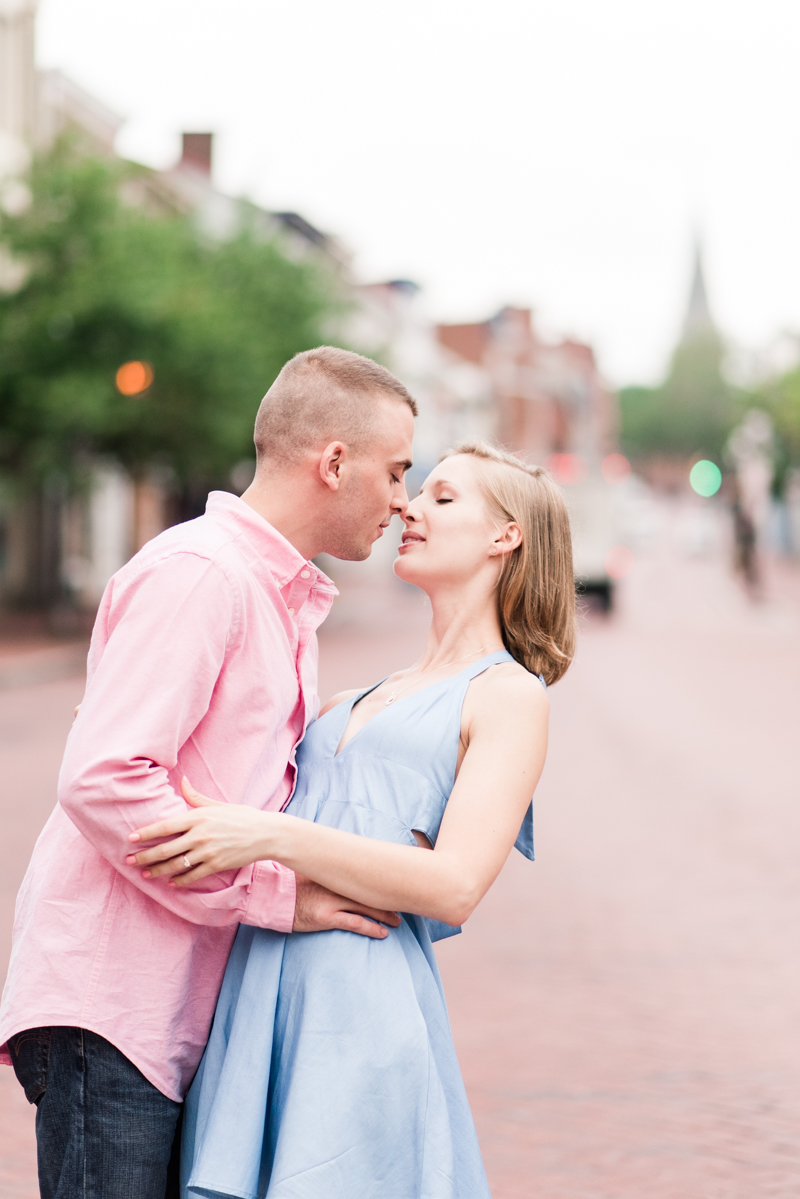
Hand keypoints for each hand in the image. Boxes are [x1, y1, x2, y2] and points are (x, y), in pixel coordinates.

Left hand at [126, 778, 274, 884]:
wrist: (266, 834)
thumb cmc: (242, 816)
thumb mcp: (219, 804)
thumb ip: (196, 797)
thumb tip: (182, 782)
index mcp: (199, 817)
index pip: (166, 827)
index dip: (147, 833)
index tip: (131, 839)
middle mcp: (201, 835)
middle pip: (166, 849)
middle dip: (145, 856)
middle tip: (130, 861)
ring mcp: (209, 852)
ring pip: (176, 865)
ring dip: (158, 871)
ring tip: (146, 874)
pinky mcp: (217, 865)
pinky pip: (193, 875)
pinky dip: (180, 880)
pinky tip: (171, 882)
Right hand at [293, 874, 400, 939]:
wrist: (272, 896)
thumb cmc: (292, 885)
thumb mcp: (313, 871)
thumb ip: (330, 870)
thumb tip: (346, 867)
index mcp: (335, 872)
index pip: (365, 874)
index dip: (381, 881)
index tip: (395, 884)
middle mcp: (337, 884)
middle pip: (371, 891)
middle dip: (389, 898)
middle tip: (402, 904)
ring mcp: (332, 901)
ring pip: (367, 907)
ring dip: (385, 915)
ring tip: (397, 921)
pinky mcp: (326, 917)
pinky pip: (355, 923)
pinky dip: (372, 928)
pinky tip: (383, 933)